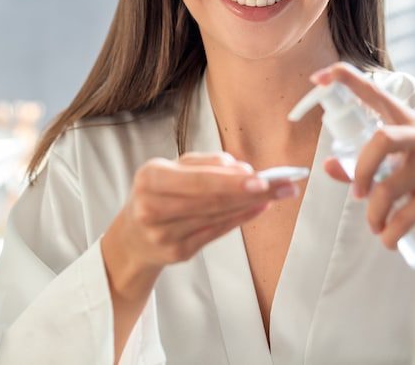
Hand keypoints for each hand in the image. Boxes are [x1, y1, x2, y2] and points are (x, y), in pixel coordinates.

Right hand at [112, 151, 299, 269]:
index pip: (197, 181)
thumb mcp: (172, 168)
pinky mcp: (178, 252)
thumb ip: (206, 164)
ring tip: (277, 193)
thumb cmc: (157, 193)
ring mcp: (165, 234)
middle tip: (282, 184)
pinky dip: (240, 219)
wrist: (132, 235)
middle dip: (251, 192)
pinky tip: (259, 208)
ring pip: (217, 217)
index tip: (260, 179)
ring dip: (251, 205)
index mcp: (151, 178)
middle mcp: (153, 208)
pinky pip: (216, 233)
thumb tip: (241, 169)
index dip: (231, 182)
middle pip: (211, 200)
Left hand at [312, 62, 414, 253]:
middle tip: (356, 195)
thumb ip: (363, 169)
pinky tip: (389, 239)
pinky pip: (405, 213)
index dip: (349, 81)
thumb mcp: (398, 175)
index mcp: (411, 125)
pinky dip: (391, 231)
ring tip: (376, 226)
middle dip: (360, 171)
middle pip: (381, 139)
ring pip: (388, 186)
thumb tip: (328, 164)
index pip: (379, 94)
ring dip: (374, 213)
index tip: (320, 77)